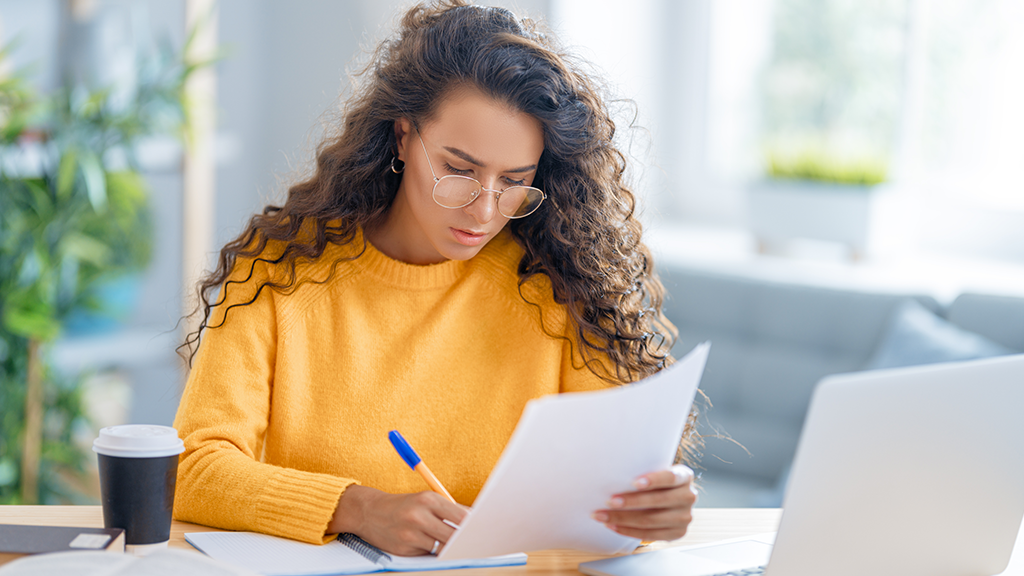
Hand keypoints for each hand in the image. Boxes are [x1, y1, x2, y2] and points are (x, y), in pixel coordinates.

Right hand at [329, 485, 467, 555]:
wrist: (370, 512)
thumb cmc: (404, 505)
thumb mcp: (426, 500)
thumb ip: (449, 510)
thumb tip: (473, 520)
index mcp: (429, 499)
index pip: (461, 516)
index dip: (475, 526)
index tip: (485, 531)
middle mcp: (419, 515)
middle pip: (454, 535)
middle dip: (466, 540)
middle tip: (477, 543)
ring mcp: (411, 534)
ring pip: (442, 547)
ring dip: (451, 548)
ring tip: (459, 547)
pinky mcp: (404, 548)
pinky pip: (427, 554)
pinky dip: (434, 552)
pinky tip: (434, 546)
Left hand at [592, 465, 696, 541]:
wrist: (671, 502)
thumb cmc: (657, 483)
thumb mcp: (656, 472)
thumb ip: (644, 471)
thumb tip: (613, 472)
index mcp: (684, 476)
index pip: (670, 477)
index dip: (652, 480)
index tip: (633, 482)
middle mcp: (688, 496)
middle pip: (658, 500)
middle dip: (631, 502)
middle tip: (610, 501)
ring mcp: (685, 517)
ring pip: (651, 520)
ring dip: (623, 518)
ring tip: (604, 515)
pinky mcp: (678, 533)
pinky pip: (650, 534)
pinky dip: (628, 530)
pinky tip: (613, 525)